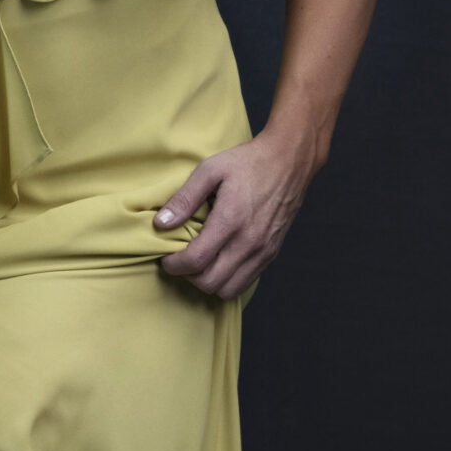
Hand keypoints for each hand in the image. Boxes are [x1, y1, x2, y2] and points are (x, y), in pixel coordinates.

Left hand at [154, 127, 320, 300]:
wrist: (289, 161)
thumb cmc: (248, 162)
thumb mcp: (210, 170)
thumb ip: (184, 198)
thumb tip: (161, 223)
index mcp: (231, 220)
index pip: (196, 261)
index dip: (174, 265)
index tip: (166, 258)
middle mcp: (249, 242)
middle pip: (210, 282)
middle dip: (187, 276)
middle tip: (179, 260)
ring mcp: (263, 251)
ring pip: (228, 290)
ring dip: (207, 282)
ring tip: (198, 264)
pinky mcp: (271, 253)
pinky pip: (245, 282)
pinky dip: (227, 280)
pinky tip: (218, 262)